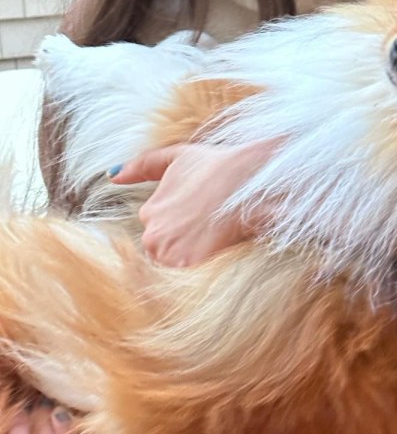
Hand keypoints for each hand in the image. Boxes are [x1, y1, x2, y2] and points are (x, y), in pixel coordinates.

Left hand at [110, 141, 278, 266]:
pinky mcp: (187, 266)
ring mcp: (168, 254)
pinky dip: (202, 265)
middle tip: (209, 224)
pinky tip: (216, 248)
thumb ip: (141, 165)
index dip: (185, 222)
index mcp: (148, 213)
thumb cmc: (216, 167)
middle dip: (185, 240)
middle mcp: (151, 236)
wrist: (248, 183)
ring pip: (176, 263)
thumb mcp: (175, 157)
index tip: (202, 213)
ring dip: (192, 254)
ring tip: (213, 235)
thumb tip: (111, 176)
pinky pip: (189, 276)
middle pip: (166, 249)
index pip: (161, 230)